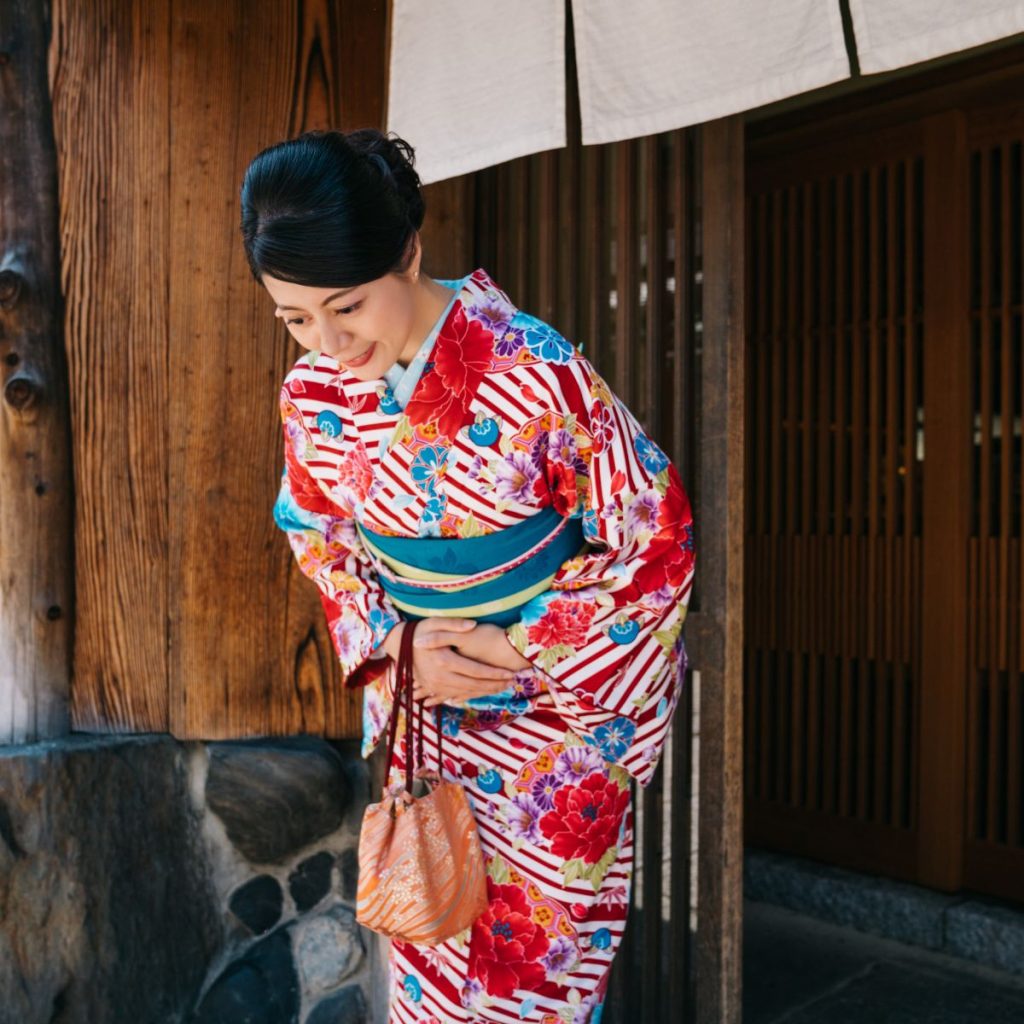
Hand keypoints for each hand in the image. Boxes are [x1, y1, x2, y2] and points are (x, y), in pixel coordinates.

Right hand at [382, 618, 519, 708]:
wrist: (400, 643)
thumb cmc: (420, 629)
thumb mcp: (435, 621)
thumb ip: (454, 623)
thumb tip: (472, 625)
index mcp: (444, 660)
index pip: (475, 670)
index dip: (494, 673)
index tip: (509, 673)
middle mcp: (440, 676)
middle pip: (473, 684)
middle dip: (493, 685)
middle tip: (511, 683)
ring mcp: (435, 684)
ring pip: (465, 692)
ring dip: (484, 692)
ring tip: (501, 688)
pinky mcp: (432, 687)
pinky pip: (454, 695)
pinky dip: (469, 696)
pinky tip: (481, 694)